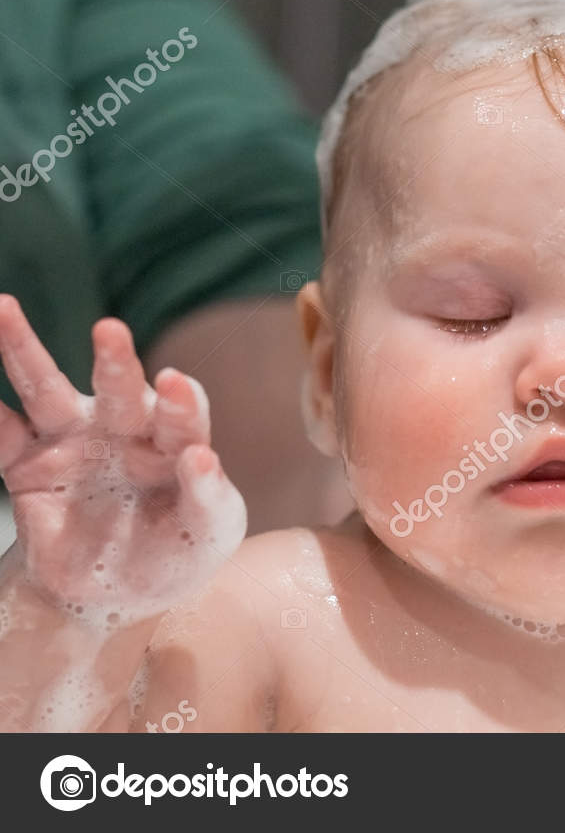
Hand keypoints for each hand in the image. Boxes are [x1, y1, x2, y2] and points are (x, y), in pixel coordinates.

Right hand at [0, 295, 245, 625]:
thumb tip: (203, 456)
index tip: (174, 385)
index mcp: (175, 441)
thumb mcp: (208, 532)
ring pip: (47, 390)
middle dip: (114, 361)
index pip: (181, 413)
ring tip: (4, 308)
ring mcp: (74, 440)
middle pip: (119, 389)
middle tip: (110, 330)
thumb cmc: (179, 548)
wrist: (119, 591)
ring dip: (24, 350)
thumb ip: (209, 497)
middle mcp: (124, 429)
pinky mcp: (29, 465)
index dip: (179, 402)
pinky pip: (1, 437)